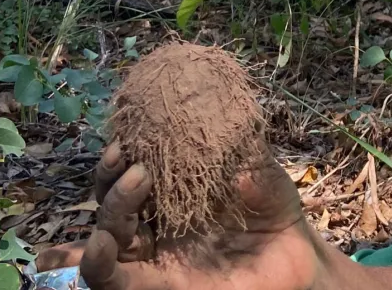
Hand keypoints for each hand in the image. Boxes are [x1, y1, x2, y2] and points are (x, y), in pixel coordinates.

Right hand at [36, 143, 319, 289]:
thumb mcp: (262, 174)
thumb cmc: (275, 213)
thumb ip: (242, 150)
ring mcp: (152, 253)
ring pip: (107, 232)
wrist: (295, 260)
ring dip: (110, 208)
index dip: (124, 151)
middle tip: (138, 161)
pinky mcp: (153, 285)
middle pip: (111, 197)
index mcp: (172, 189)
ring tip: (135, 183)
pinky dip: (96, 262)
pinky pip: (112, 279)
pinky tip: (102, 243)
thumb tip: (226, 117)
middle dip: (113, 175)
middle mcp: (154, 220)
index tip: (130, 134)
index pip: (129, 167)